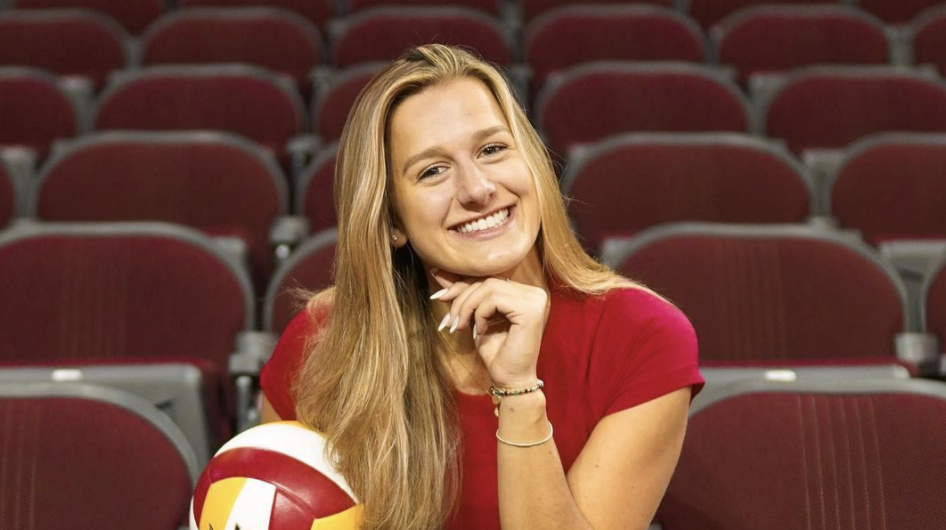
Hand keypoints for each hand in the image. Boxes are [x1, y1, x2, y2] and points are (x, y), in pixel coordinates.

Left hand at [431, 269, 549, 387]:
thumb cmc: (496, 352)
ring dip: (467, 307)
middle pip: (487, 282)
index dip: (461, 286)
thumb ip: (465, 295)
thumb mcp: (475, 318)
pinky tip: (480, 331)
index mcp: (524, 292)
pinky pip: (494, 299)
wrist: (510, 379)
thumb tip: (438, 274)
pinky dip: (480, 314)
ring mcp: (534, 300)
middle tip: (449, 322)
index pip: (487, 280)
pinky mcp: (530, 310)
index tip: (438, 296)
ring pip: (488, 288)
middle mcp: (533, 293)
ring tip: (460, 327)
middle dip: (461, 300)